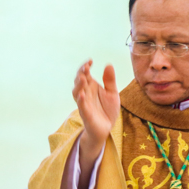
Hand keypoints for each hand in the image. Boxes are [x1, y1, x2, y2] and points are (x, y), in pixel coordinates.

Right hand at [73, 60, 119, 186]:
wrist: (106, 128)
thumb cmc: (107, 110)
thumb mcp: (112, 93)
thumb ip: (110, 80)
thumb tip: (108, 64)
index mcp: (91, 87)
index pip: (85, 74)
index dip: (85, 67)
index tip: (90, 61)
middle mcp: (85, 93)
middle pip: (79, 81)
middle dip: (81, 74)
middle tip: (86, 67)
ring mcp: (84, 103)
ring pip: (77, 92)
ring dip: (79, 85)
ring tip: (83, 78)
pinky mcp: (86, 114)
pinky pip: (81, 106)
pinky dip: (81, 100)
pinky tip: (82, 94)